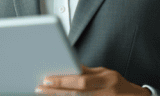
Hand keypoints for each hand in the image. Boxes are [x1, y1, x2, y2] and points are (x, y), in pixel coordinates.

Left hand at [35, 65, 150, 95]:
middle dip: (56, 92)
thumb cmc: (120, 86)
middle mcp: (107, 93)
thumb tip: (70, 67)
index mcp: (108, 80)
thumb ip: (88, 72)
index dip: (63, 81)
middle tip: (40, 89)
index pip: (82, 81)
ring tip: (45, 95)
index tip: (47, 79)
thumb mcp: (107, 74)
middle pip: (77, 94)